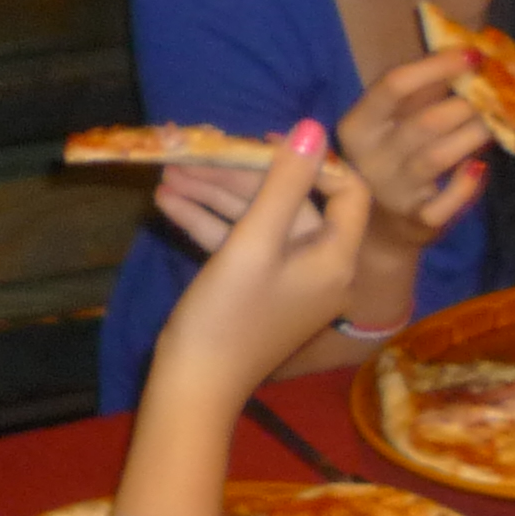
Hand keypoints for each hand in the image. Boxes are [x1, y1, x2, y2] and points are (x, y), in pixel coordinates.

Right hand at [153, 125, 373, 403]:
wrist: (194, 387)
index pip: (347, 192)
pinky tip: (167, 203)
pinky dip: (209, 225)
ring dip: (213, 197)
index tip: (267, 140)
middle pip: (291, 203)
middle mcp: (320, 268)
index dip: (312, 161)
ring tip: (167, 175)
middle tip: (191, 157)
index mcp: (336, 258)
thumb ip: (284, 182)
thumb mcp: (254, 242)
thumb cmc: (228, 316)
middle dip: (239, 178)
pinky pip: (240, 246)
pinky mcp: (257, 290)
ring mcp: (287, 281)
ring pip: (258, 222)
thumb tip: (313, 127)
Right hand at [340, 51, 499, 244]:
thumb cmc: (392, 157)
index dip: (436, 66)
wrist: (379, 228)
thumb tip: (468, 54)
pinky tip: (480, 167)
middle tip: (497, 94)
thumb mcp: (393, 121)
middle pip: (424, 122)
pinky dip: (466, 187)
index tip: (473, 54)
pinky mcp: (416, 221)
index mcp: (359, 124)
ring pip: (437, 158)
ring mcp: (393, 192)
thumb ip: (424, 91)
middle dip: (466, 104)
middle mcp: (371, 158)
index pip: (394, 86)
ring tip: (495, 122)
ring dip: (473, 135)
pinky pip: (444, 204)